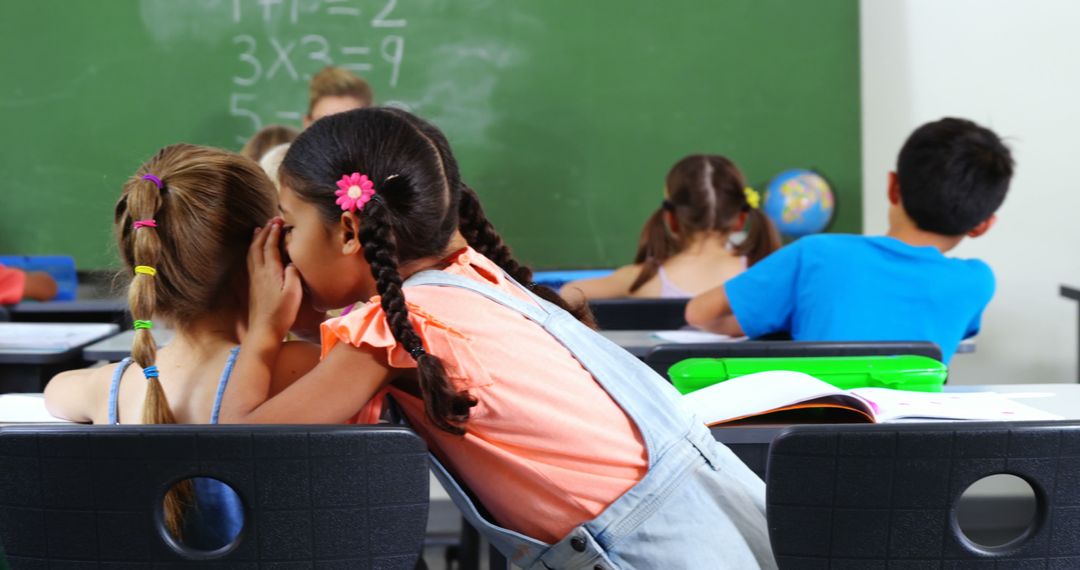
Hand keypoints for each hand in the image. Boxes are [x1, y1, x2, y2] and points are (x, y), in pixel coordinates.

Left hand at [247, 219, 301, 340]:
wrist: (264, 330)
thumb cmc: (282, 313)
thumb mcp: (294, 293)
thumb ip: (293, 274)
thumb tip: (291, 262)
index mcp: (270, 272)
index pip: (270, 247)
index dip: (274, 233)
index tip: (279, 222)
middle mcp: (259, 272)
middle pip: (258, 246)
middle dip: (265, 232)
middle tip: (272, 220)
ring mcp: (254, 279)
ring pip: (252, 253)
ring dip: (256, 239)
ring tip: (259, 229)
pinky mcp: (253, 286)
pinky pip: (251, 261)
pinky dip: (253, 250)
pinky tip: (255, 251)